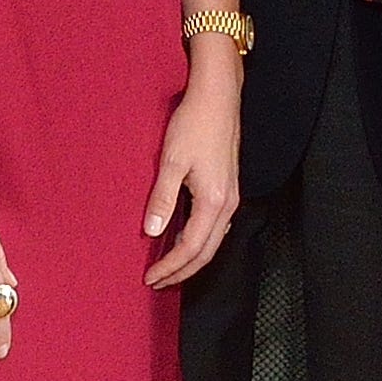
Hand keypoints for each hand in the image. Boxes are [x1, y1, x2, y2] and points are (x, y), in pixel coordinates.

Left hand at [143, 72, 243, 287]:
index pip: (191, 248)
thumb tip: (153, 231)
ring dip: (192, 258)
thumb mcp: (172, 162)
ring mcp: (231, 196)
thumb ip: (163, 199)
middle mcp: (228, 204)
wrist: (218, 98)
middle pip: (207, 252)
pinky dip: (200, 242)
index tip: (150, 277)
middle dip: (182, 271)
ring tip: (169, 267)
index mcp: (214, 201)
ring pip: (214, 241)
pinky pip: (216, 226)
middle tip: (157, 282)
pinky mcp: (229, 188)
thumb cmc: (195, 124)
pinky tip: (185, 239)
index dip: (170, 267)